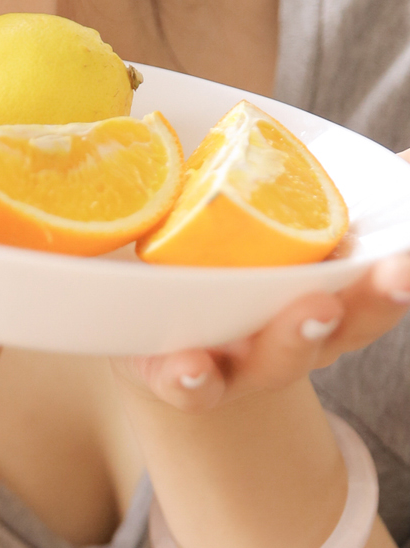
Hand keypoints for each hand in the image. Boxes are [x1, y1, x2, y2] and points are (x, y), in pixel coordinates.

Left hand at [118, 208, 409, 412]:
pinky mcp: (178, 378)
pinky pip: (189, 388)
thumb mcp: (284, 228)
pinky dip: (191, 379)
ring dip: (293, 341)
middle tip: (385, 279)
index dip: (394, 283)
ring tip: (310, 314)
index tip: (404, 264)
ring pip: (275, 363)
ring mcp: (241, 366)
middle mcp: (294, 341)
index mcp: (328, 304)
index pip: (376, 296)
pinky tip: (190, 364)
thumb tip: (405, 159)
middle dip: (363, 308)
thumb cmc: (238, 267)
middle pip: (339, 331)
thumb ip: (335, 193)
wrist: (162, 333)